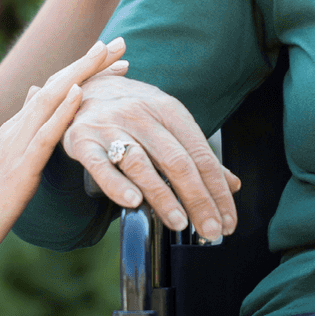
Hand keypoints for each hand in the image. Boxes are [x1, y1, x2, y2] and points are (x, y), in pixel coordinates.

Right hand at [0, 38, 126, 270]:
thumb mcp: (3, 167)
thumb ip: (19, 136)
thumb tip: (32, 99)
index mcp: (13, 131)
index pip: (51, 92)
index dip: (81, 72)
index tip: (109, 58)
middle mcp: (13, 130)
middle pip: (54, 85)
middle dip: (87, 62)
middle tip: (118, 42)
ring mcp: (14, 147)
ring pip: (50, 100)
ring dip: (80, 73)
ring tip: (105, 52)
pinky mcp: (18, 170)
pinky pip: (43, 135)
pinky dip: (62, 111)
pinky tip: (79, 92)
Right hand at [62, 74, 239, 240]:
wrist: (85, 86)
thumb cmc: (133, 111)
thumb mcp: (168, 122)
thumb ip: (197, 154)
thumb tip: (232, 185)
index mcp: (168, 110)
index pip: (200, 155)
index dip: (217, 191)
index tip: (227, 221)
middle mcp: (141, 114)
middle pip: (176, 161)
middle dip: (198, 199)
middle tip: (210, 230)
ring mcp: (110, 126)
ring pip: (141, 165)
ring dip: (163, 197)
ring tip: (180, 223)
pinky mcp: (82, 140)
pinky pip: (100, 166)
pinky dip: (117, 185)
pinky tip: (133, 203)